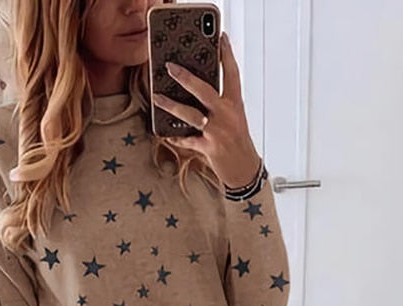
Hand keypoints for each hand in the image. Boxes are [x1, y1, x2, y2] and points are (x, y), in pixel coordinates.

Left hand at [153, 31, 261, 188]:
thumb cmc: (238, 142)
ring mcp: (217, 132)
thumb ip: (220, 104)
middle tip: (170, 67)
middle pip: (204, 91)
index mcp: (235, 104)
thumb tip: (196, 91)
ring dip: (171, 106)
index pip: (232, 74)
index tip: (221, 38)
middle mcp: (227, 115)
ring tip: (157, 97)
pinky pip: (186, 140)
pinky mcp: (208, 148)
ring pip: (190, 114)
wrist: (245, 170)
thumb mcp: (234, 118)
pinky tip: (165, 133)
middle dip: (185, 78)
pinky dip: (175, 137)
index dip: (227, 55)